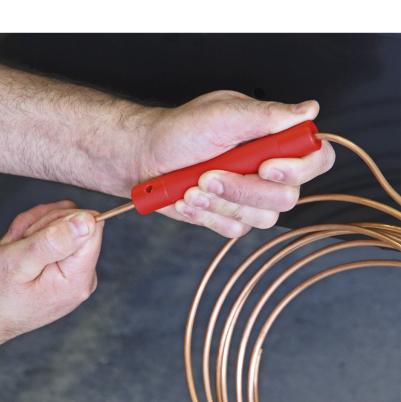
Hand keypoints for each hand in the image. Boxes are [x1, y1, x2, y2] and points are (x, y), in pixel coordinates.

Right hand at [0, 200, 102, 366]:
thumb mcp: (18, 262)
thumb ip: (55, 240)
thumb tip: (88, 221)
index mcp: (78, 278)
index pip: (91, 226)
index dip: (59, 219)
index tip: (31, 234)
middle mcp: (83, 278)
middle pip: (77, 224)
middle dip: (41, 224)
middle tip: (15, 242)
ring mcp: (74, 275)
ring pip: (62, 226)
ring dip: (32, 230)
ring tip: (11, 249)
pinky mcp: (64, 271)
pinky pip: (55, 239)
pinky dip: (31, 237)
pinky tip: (15, 251)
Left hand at [140, 91, 334, 237]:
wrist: (147, 158)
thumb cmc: (180, 132)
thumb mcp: (221, 115)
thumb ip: (265, 116)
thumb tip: (309, 111)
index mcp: (273, 140)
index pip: (315, 159)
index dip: (298, 170)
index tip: (264, 166)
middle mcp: (267, 171)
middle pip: (287, 197)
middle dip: (242, 189)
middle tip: (209, 174)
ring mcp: (250, 198)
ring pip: (260, 218)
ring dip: (221, 203)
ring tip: (193, 186)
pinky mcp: (231, 216)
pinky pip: (234, 229)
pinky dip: (207, 215)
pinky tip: (188, 200)